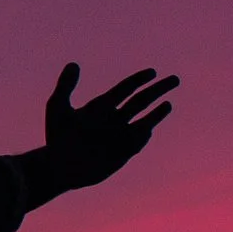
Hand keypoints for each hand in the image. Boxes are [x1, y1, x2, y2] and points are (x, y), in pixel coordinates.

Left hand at [39, 62, 177, 193]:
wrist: (59, 167)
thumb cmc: (56, 137)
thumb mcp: (57, 107)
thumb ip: (65, 86)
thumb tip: (74, 64)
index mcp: (102, 106)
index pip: (126, 89)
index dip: (139, 79)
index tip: (152, 72)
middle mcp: (115, 119)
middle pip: (141, 101)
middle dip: (158, 90)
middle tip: (175, 79)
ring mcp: (120, 136)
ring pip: (144, 121)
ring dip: (156, 114)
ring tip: (167, 104)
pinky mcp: (123, 154)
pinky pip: (137, 143)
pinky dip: (142, 136)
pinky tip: (145, 130)